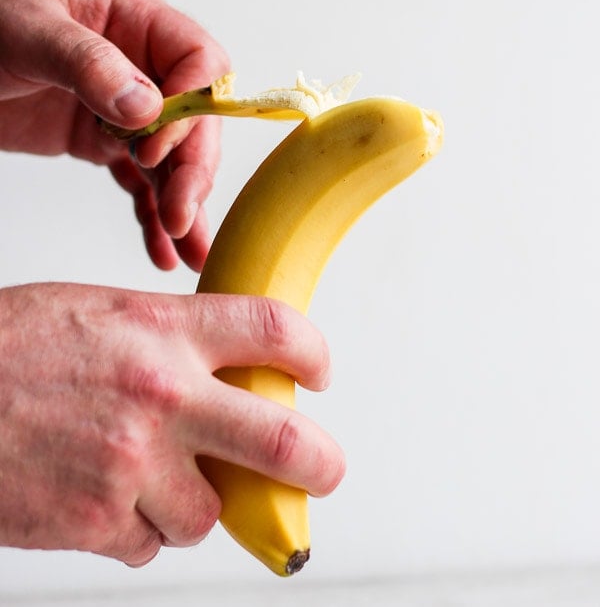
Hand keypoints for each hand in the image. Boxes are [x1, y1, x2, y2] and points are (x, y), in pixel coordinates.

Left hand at [0, 0, 229, 270]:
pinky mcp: (103, 141)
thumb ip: (89, 64)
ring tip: (189, 249)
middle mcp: (142, 63)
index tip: (157, 145)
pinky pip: (140, 179)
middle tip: (179, 216)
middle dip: (191, 169)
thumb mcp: (29, 31)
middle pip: (194, 120)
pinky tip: (160, 247)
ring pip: (174, 157)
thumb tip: (148, 108)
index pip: (198, 60)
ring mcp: (124, 105)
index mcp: (136, 18)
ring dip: (183, 202)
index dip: (192, 104)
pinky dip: (151, 213)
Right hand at [0, 283, 344, 565]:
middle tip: (324, 469)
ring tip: (156, 477)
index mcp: (163, 329)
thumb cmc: (11, 345)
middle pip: (285, 441)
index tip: (317, 373)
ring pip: (210, 513)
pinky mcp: (96, 523)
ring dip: (195, 503)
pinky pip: (148, 545)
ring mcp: (131, 465)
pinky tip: (104, 497)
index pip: (275, 330)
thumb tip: (227, 372)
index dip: (313, 354)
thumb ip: (172, 341)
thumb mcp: (105, 314)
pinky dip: (139, 530)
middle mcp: (161, 395)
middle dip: (320, 464)